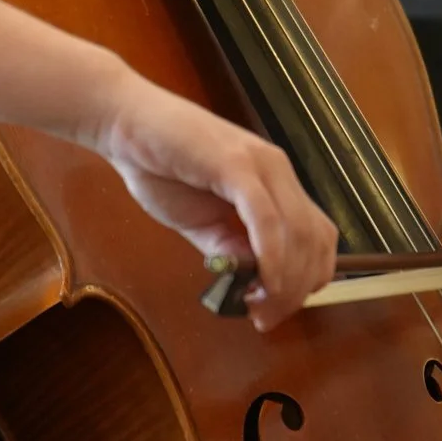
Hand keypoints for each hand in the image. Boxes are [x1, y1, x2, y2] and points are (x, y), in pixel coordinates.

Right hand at [77, 73, 338, 330]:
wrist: (123, 122)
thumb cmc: (158, 167)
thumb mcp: (200, 222)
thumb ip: (228, 248)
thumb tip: (255, 281)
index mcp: (274, 181)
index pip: (318, 236)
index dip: (307, 279)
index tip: (276, 308)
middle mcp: (277, 170)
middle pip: (316, 240)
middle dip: (297, 290)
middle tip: (267, 318)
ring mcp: (260, 165)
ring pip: (299, 233)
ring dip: (285, 281)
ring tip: (259, 307)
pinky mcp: (235, 165)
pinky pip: (266, 219)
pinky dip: (270, 257)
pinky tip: (258, 282)